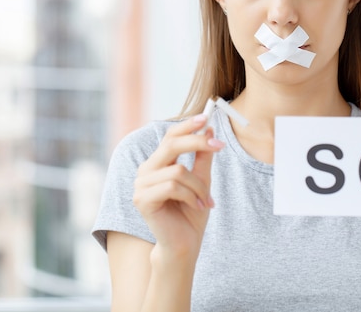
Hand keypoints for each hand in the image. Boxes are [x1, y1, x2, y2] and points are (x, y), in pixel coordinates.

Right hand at [133, 114, 224, 259]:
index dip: (187, 126)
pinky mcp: (142, 200)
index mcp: (158, 163)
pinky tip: (197, 206)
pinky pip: (172, 187)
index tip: (207, 118)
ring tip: (206, 200)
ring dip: (198, 186)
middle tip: (220, 145)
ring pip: (177, 171)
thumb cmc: (192, 212)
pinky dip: (190, 196)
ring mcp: (140, 185)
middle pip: (171, 145)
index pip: (169, 137)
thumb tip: (208, 128)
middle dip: (197, 143)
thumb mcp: (202, 179)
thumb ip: (202, 156)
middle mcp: (146, 171)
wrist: (185, 243)